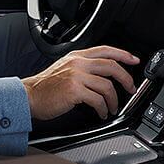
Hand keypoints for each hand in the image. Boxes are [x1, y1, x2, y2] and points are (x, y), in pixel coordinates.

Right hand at [22, 46, 139, 120]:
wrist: (29, 96)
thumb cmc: (45, 87)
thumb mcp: (65, 68)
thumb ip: (83, 67)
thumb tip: (103, 75)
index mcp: (77, 56)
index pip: (106, 50)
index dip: (123, 54)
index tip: (135, 60)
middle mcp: (78, 63)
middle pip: (111, 66)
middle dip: (126, 79)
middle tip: (130, 89)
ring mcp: (76, 76)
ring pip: (107, 85)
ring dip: (114, 100)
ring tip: (112, 107)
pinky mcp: (74, 91)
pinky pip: (98, 100)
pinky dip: (103, 108)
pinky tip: (102, 113)